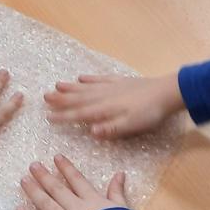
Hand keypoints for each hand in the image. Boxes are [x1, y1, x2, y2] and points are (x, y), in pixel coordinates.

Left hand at [17, 156, 128, 209]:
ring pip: (45, 203)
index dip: (65, 167)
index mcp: (91, 200)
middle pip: (56, 189)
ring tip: (23, 180)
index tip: (56, 157)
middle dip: (44, 176)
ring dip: (34, 191)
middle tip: (33, 165)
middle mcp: (75, 208)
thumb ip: (117, 191)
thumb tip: (120, 173)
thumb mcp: (123, 208)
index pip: (76, 179)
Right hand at [44, 73, 183, 138]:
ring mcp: (111, 87)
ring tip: (56, 86)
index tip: (48, 117)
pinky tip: (81, 77)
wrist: (166, 92)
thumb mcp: (131, 126)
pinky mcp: (119, 81)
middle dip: (61, 99)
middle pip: (78, 98)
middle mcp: (104, 96)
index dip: (63, 116)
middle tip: (44, 98)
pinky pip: (99, 79)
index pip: (80, 113)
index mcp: (105, 109)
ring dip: (70, 87)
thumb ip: (111, 129)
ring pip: (86, 87)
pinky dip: (89, 78)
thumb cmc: (149, 114)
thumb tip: (90, 132)